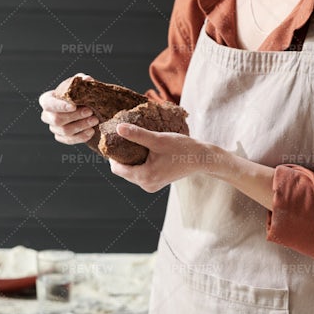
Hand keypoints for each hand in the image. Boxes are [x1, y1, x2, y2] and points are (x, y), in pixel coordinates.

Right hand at [39, 74, 99, 144]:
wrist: (84, 108)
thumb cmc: (78, 95)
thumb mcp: (79, 85)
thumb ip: (83, 81)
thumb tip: (87, 80)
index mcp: (47, 100)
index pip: (47, 103)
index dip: (59, 106)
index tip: (74, 106)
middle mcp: (47, 115)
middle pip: (57, 119)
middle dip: (75, 116)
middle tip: (90, 111)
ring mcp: (54, 128)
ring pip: (64, 131)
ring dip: (81, 126)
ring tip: (94, 120)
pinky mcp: (61, 138)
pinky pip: (69, 140)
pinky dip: (81, 137)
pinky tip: (91, 131)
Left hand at [109, 123, 223, 192]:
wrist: (201, 159)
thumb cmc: (181, 148)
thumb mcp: (158, 139)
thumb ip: (137, 135)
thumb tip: (118, 128)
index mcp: (144, 176)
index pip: (117, 168)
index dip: (112, 155)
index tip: (113, 140)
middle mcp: (146, 185)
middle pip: (123, 171)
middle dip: (121, 156)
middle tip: (122, 139)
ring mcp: (152, 185)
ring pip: (132, 172)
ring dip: (131, 159)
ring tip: (133, 143)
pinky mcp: (157, 182)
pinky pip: (141, 173)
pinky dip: (139, 163)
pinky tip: (143, 151)